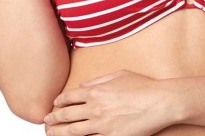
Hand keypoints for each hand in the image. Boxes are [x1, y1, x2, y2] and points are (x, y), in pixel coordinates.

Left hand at [44, 69, 175, 135]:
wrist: (159, 102)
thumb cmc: (142, 86)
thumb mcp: (119, 74)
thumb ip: (98, 80)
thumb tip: (83, 85)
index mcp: (96, 91)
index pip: (70, 97)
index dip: (59, 101)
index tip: (54, 104)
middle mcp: (95, 108)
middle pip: (67, 116)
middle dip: (54, 119)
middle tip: (46, 121)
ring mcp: (101, 125)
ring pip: (73, 132)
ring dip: (59, 133)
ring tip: (51, 133)